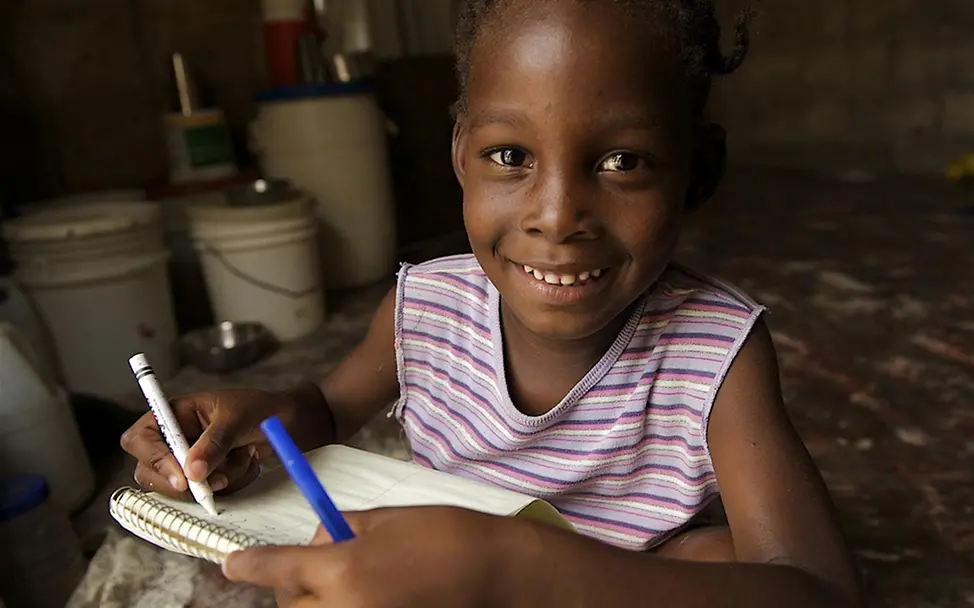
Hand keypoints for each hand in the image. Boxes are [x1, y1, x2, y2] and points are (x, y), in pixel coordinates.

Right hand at [120, 388, 302, 497]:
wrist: (289, 423)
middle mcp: (173, 440)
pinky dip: (232, 484)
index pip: (139, 438)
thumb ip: (214, 443)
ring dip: (218, 480)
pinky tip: (248, 463)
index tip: (182, 477)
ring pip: (181, 489)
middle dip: (185, 482)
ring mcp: (188, 462)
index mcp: (173, 414)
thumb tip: (191, 472)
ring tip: (245, 456)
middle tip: (219, 481)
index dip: (153, 459)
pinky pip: (207, 495)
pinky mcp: (206, 479)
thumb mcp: (237, 418)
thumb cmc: (260, 409)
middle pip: (149, 472)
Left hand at [223, 506, 512, 607]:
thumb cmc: (445, 536)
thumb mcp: (386, 520)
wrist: (495, 572)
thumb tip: (315, 543)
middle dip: (296, 585)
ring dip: (320, 601)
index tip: (234, 564)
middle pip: (291, 606)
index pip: (276, 568)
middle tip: (320, 566)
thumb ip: (342, 532)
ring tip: (353, 580)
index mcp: (343, 569)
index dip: (251, 565)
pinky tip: (373, 593)